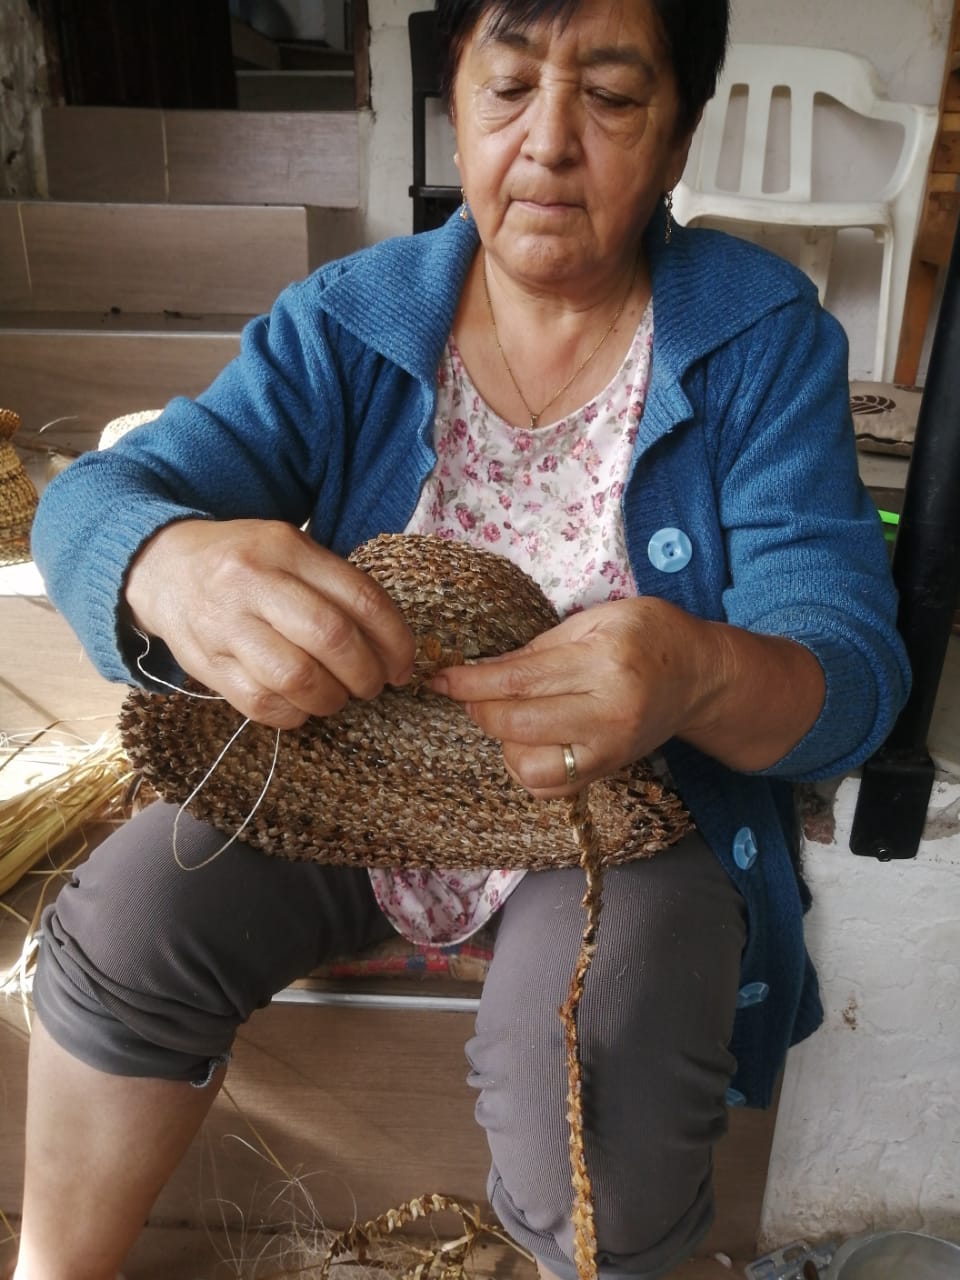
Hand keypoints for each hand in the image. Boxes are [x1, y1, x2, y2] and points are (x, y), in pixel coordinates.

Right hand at [125, 519, 415, 727]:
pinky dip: (294, 714)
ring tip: (337, 697)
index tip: (403, 665)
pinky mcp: (205, 664)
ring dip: (331, 699)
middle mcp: (254, 582)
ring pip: (296, 677)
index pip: (360, 598)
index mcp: (286, 547)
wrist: (161, 568)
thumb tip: (392, 645)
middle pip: (332, 638)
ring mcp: (225, 624)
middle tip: (373, 685)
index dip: (394, 640)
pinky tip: (303, 706)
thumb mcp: (290, 550)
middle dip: (366, 673)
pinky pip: (261, 704)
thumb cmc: (245, 563)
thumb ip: (336, 586)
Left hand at [428, 597, 715, 797]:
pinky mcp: (608, 771)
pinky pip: (549, 787)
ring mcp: (609, 749)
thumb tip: (482, 671)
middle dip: (479, 709)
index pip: (519, 680)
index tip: (440, 679)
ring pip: (528, 766)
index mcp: (604, 662)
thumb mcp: (596, 620)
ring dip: (503, 742)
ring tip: (509, 716)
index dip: (470, 682)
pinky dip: (525, 767)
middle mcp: (608, 713)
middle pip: (517, 725)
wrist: (700, 676)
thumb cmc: (649, 635)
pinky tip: (529, 741)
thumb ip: (539, 648)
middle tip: (471, 693)